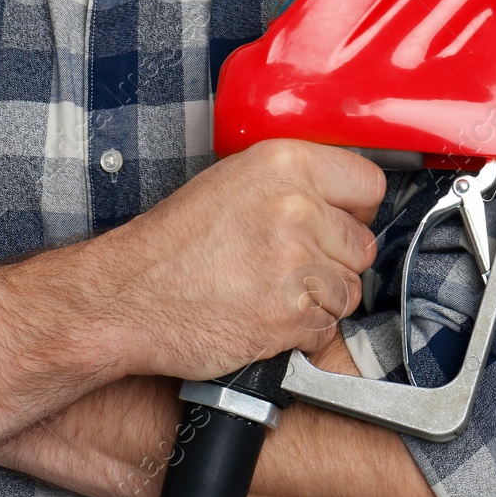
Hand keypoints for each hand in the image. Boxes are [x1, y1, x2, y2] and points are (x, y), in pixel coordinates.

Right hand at [94, 138, 383, 380]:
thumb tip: (341, 204)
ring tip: (271, 294)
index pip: (368, 185)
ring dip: (319, 301)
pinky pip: (326, 329)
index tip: (335, 224)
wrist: (126, 297)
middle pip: (362, 245)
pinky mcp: (290, 315)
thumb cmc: (171, 245)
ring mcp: (295, 263)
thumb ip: (290, 185)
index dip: (352, 211)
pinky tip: (263, 317)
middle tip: (288, 267)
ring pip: (349, 292)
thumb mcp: (229, 183)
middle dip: (333, 262)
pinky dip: (301, 332)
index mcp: (283, 164)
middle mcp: (295, 207)